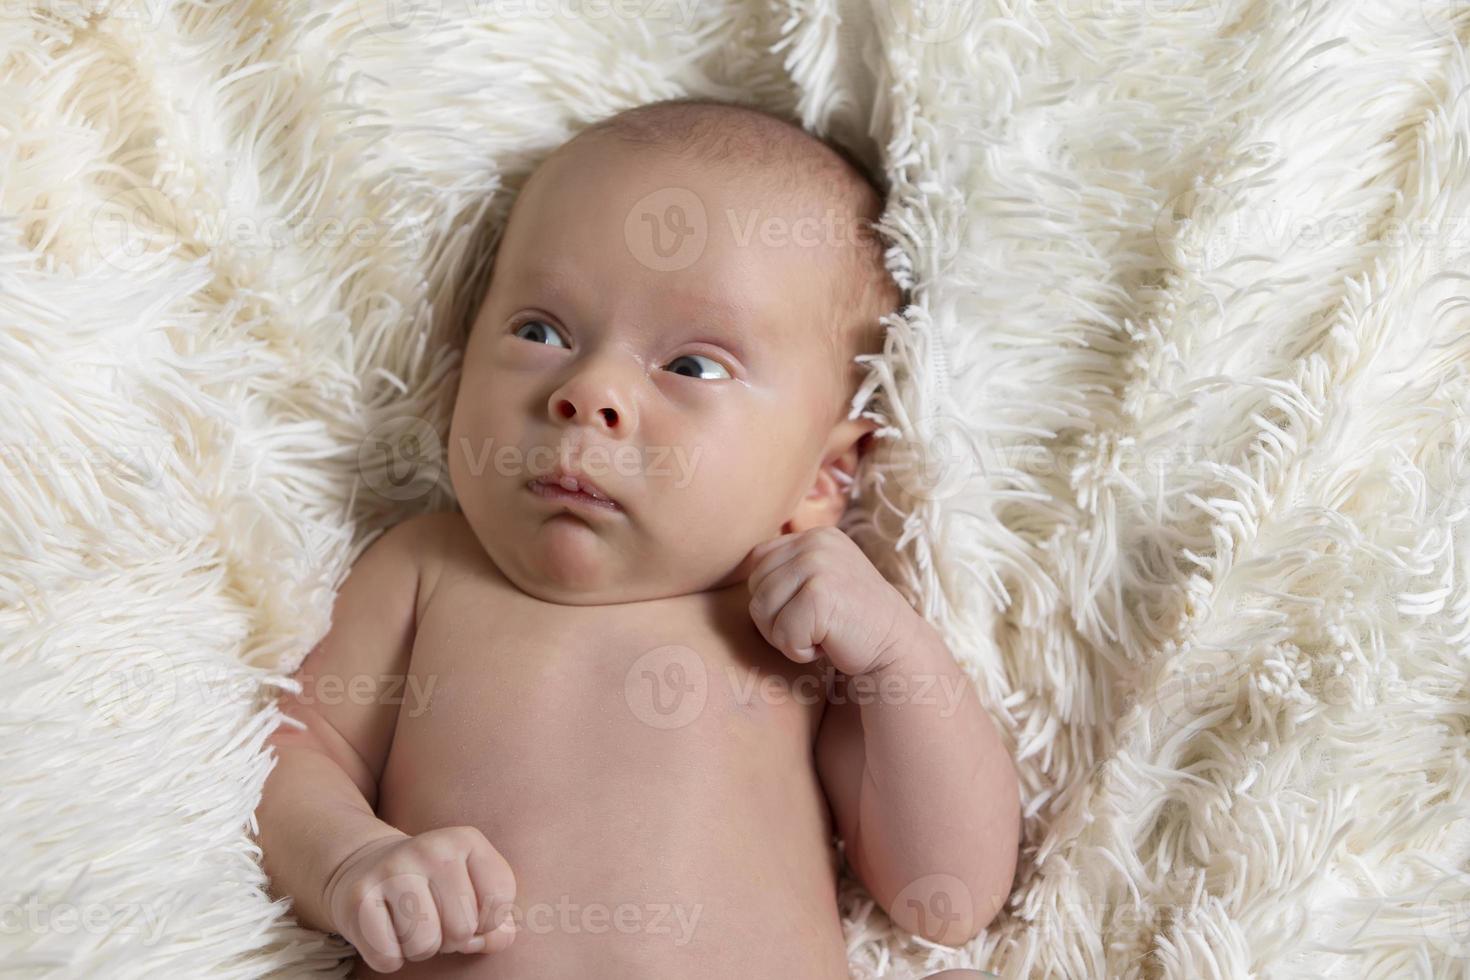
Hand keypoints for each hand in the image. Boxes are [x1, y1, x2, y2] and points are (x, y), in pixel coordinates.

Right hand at [323, 826, 516, 972]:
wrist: (366, 865)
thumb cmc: (433, 887)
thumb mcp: (473, 889)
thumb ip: (497, 919)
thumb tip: (500, 937)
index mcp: (466, 840)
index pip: (499, 899)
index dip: (488, 920)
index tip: (468, 908)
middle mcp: (430, 848)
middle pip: (462, 928)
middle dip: (451, 938)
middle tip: (435, 918)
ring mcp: (392, 870)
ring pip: (424, 945)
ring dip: (420, 948)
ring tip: (411, 923)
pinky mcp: (359, 897)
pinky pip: (388, 957)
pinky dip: (390, 957)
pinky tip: (386, 931)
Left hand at [745, 526, 918, 676]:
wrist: (896, 648)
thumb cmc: (851, 622)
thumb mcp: (821, 579)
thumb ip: (789, 567)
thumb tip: (738, 565)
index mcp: (815, 535)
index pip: (758, 562)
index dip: (773, 597)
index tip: (808, 610)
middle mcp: (816, 542)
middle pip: (755, 588)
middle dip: (776, 619)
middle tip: (815, 626)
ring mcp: (818, 566)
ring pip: (762, 612)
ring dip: (787, 637)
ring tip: (821, 633)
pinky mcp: (820, 595)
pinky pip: (782, 634)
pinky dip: (800, 651)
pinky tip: (829, 643)